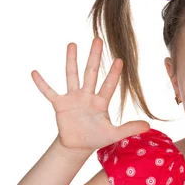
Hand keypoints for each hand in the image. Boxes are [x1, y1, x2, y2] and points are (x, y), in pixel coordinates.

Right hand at [31, 37, 149, 153]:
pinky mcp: (60, 104)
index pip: (109, 85)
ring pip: (72, 76)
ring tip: (72, 44)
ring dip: (71, 61)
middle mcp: (87, 95)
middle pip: (91, 72)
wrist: (78, 145)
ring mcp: (73, 98)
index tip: (120, 60)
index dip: (113, 73)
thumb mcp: (114, 134)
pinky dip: (42, 84)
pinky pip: (49, 92)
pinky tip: (35, 72)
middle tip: (98, 39)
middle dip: (94, 56)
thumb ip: (130, 128)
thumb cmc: (96, 137)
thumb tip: (149, 126)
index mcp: (101, 102)